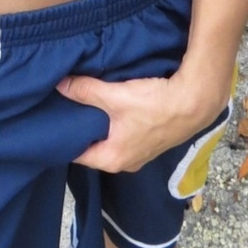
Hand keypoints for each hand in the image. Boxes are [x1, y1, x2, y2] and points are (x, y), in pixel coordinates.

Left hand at [56, 71, 230, 174]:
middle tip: (65, 107)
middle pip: (94, 146)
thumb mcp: (115, 97)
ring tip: (86, 104)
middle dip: (81, 128)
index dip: (64, 137)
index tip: (52, 121)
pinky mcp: (151, 140)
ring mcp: (140, 153)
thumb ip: (85, 91)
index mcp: (112, 159)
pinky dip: (116, 122)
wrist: (195, 103)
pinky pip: (124, 134)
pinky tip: (112, 105)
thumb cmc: (155, 106)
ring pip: (110, 139)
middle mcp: (125, 162)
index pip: (77, 154)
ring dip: (101, 124)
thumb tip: (59, 85)